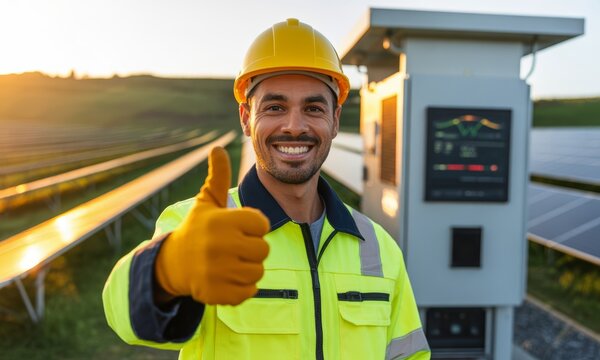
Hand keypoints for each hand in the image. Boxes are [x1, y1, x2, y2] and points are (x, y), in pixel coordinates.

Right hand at [155, 146, 269, 304]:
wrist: (173, 263)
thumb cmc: (197, 228)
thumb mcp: (206, 202)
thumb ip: (218, 176)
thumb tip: (217, 148)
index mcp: (221, 221)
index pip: (262, 224)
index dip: (254, 226)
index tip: (239, 228)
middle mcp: (219, 245)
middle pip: (263, 250)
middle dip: (253, 248)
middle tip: (235, 247)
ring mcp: (217, 271)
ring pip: (258, 272)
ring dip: (249, 268)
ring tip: (231, 262)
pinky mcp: (217, 293)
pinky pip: (249, 292)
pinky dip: (243, 288)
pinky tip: (228, 278)